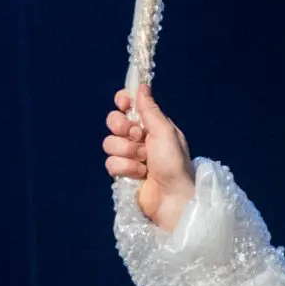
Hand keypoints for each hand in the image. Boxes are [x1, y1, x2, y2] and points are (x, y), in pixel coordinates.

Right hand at [103, 84, 194, 229]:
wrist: (173, 198)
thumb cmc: (174, 164)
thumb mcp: (166, 132)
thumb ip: (150, 110)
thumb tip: (142, 86)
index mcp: (152, 125)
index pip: (128, 105)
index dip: (122, 102)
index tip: (123, 104)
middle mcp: (139, 138)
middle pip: (113, 121)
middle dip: (123, 128)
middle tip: (138, 137)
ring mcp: (130, 156)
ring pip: (110, 143)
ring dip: (127, 152)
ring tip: (143, 161)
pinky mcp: (123, 173)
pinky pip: (111, 163)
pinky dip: (126, 169)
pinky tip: (140, 175)